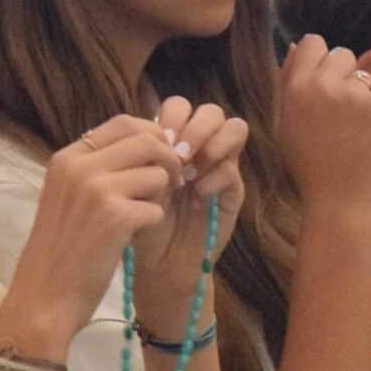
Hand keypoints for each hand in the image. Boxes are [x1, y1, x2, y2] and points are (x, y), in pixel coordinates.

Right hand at [6, 115, 184, 347]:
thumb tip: (146, 143)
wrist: (45, 296)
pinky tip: (132, 239)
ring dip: (160, 195)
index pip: (123, 123)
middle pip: (147, 140)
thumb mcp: (68, 197)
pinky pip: (156, 208)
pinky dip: (152, 224)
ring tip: (141, 217)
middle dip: (168, 159)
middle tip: (173, 182)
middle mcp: (80, 166)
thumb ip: (98, 169)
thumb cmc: (59, 250)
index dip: (153, 135)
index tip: (162, 156)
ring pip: (157, 173)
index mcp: (67, 158)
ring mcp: (96, 190)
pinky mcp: (116, 217)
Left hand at [134, 97, 249, 329]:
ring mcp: (219, 167)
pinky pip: (233, 170)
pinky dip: (215, 179)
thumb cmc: (140, 222)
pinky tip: (198, 198)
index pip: (179, 106)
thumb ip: (148, 158)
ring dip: (212, 145)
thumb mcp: (135, 186)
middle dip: (195, 127)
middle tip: (179, 154)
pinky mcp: (234, 191)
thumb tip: (163, 139)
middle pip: (210, 111)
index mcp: (172, 141)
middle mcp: (199, 149)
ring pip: (234, 128)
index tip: (157, 142)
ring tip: (190, 171)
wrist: (159, 264)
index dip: (171, 117)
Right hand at [277, 35, 370, 213]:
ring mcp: (353, 94)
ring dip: (366, 90)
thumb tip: (293, 44)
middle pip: (341, 54)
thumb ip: (288, 83)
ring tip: (360, 124)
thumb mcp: (286, 124)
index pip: (311, 43)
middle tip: (346, 110)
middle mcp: (321, 85)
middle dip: (346, 75)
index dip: (321, 60)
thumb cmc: (310, 167)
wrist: (339, 203)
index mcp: (294, 88)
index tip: (328, 82)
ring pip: (366, 71)